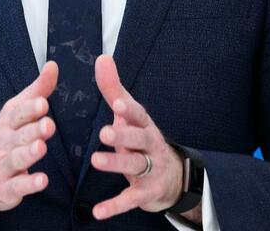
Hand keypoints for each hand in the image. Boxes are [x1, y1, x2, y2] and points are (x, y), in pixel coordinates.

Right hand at [0, 61, 57, 223]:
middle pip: (19, 135)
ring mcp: (3, 166)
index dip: (30, 109)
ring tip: (40, 147)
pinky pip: (18, 186)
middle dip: (33, 130)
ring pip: (17, 159)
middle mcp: (4, 143)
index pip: (17, 113)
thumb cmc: (3, 138)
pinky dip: (29, 184)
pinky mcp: (6, 188)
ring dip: (29, 153)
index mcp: (8, 123)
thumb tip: (53, 66)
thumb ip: (38, 90)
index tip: (42, 103)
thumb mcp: (17, 112)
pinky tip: (41, 180)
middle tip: (47, 124)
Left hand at [89, 55, 184, 220]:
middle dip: (124, 136)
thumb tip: (102, 58)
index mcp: (144, 125)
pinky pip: (130, 200)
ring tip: (97, 160)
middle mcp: (150, 146)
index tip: (119, 102)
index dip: (130, 109)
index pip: (139, 115)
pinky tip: (97, 212)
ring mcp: (150, 170)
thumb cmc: (142, 138)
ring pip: (135, 166)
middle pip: (139, 140)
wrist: (172, 176)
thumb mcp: (129, 114)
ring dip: (116, 164)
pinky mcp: (146, 193)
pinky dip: (114, 206)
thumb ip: (113, 88)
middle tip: (105, 132)